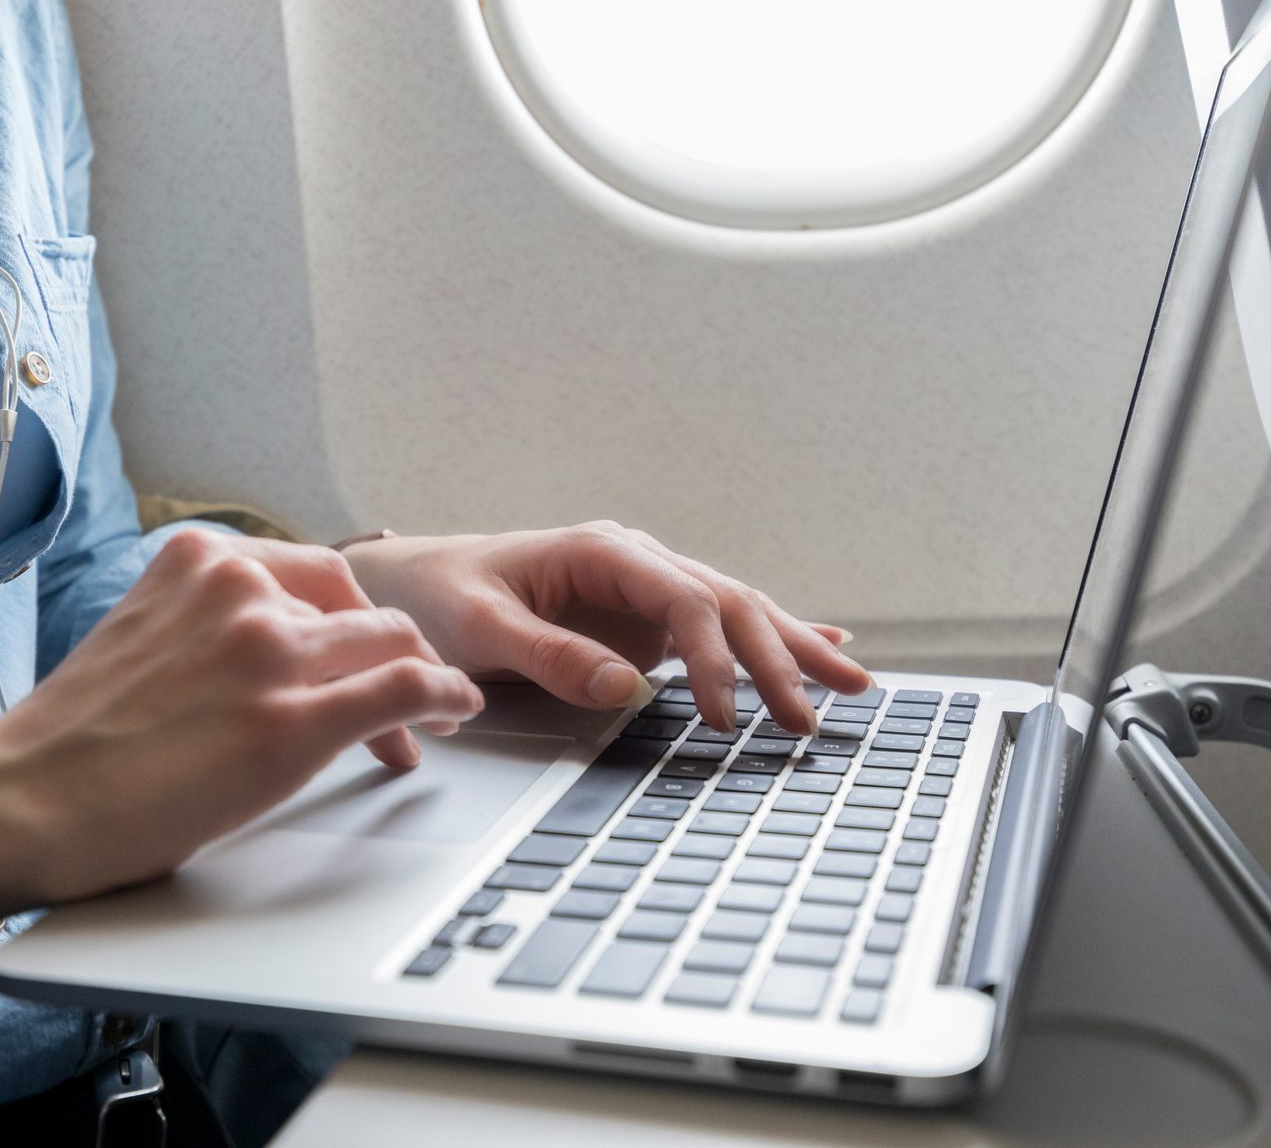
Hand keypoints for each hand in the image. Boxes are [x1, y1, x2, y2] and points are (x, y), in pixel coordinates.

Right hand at [0, 528, 484, 905]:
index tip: (364, 649)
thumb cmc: (71, 740)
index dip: (352, 618)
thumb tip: (261, 650)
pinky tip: (455, 712)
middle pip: (359, 610)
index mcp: (202, 559)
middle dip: (392, 654)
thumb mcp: (141, 636)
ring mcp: (271, 653)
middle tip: (409, 696)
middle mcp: (242, 591)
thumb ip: (204, 623)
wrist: (23, 799)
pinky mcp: (293, 722)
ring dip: (427, 681)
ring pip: (394, 644)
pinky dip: (445, 697)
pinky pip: (403, 690)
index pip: (315, 572)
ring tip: (439, 718)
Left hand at [344, 521, 868, 734]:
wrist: (418, 584)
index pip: (685, 600)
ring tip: (852, 684)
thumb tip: (627, 686)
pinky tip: (823, 646)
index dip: (715, 659)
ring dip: (793, 647)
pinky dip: (773, 637)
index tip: (725, 718)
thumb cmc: (442, 597)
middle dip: (778, 657)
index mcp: (603, 551)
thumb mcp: (480, 628)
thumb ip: (550, 657)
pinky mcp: (647, 620)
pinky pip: (720, 627)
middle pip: (729, 602)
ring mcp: (647, 589)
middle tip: (811, 718)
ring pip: (738, 611)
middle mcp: (638, 561)